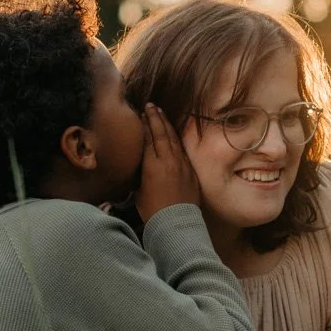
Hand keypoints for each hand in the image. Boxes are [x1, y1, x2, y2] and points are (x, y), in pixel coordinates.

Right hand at [137, 103, 199, 221]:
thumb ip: (139, 175)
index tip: (140, 114)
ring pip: (173, 139)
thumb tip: (139, 168)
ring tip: (161, 113)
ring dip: (166, 124)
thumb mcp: (139, 192)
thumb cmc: (153, 212)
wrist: (177, 224)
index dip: (143, 125)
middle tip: (151, 105)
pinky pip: (182, 149)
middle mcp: (167, 160)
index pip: (147, 138)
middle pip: (160, 133)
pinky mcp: (191, 171)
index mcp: (151, 165)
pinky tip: (173, 133)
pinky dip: (176, 138)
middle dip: (155, 118)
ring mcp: (181, 164)